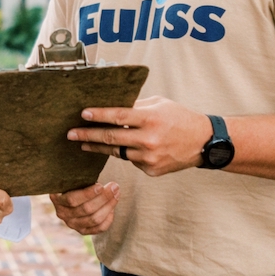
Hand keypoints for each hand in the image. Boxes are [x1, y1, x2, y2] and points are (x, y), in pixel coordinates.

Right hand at [50, 181, 118, 234]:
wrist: (72, 192)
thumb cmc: (74, 182)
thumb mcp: (72, 177)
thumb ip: (78, 176)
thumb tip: (92, 164)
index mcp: (57, 199)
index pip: (72, 200)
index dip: (88, 194)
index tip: (100, 185)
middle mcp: (62, 214)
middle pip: (86, 209)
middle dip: (103, 198)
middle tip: (114, 187)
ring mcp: (72, 224)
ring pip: (94, 219)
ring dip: (108, 206)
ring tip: (116, 194)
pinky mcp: (82, 231)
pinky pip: (98, 228)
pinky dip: (108, 219)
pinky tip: (112, 208)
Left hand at [68, 96, 213, 176]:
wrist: (204, 143)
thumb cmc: (180, 118)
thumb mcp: (159, 104)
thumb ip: (135, 106)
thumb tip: (110, 106)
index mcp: (150, 119)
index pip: (118, 116)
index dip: (98, 115)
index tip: (82, 114)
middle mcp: (148, 139)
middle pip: (111, 138)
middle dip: (87, 136)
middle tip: (70, 134)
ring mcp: (149, 157)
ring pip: (118, 152)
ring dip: (100, 148)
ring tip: (84, 143)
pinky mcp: (151, 170)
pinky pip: (132, 160)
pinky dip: (127, 153)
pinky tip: (128, 148)